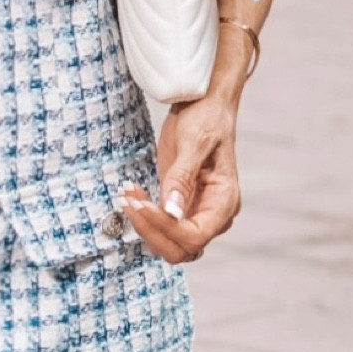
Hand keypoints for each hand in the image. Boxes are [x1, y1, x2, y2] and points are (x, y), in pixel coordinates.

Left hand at [120, 97, 241, 263]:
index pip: (195, 235)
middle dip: (151, 231)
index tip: (142, 206)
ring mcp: (197, 211)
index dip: (166, 227)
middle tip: (129, 203)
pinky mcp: (181, 204)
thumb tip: (172, 212)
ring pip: (170, 242)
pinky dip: (144, 216)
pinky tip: (131, 194)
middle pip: (182, 248)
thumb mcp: (193, 144)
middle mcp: (214, 213)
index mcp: (225, 201)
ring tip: (127, 197)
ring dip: (145, 226)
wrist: (205, 103)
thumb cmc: (206, 118)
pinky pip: (162, 224)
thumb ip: (182, 179)